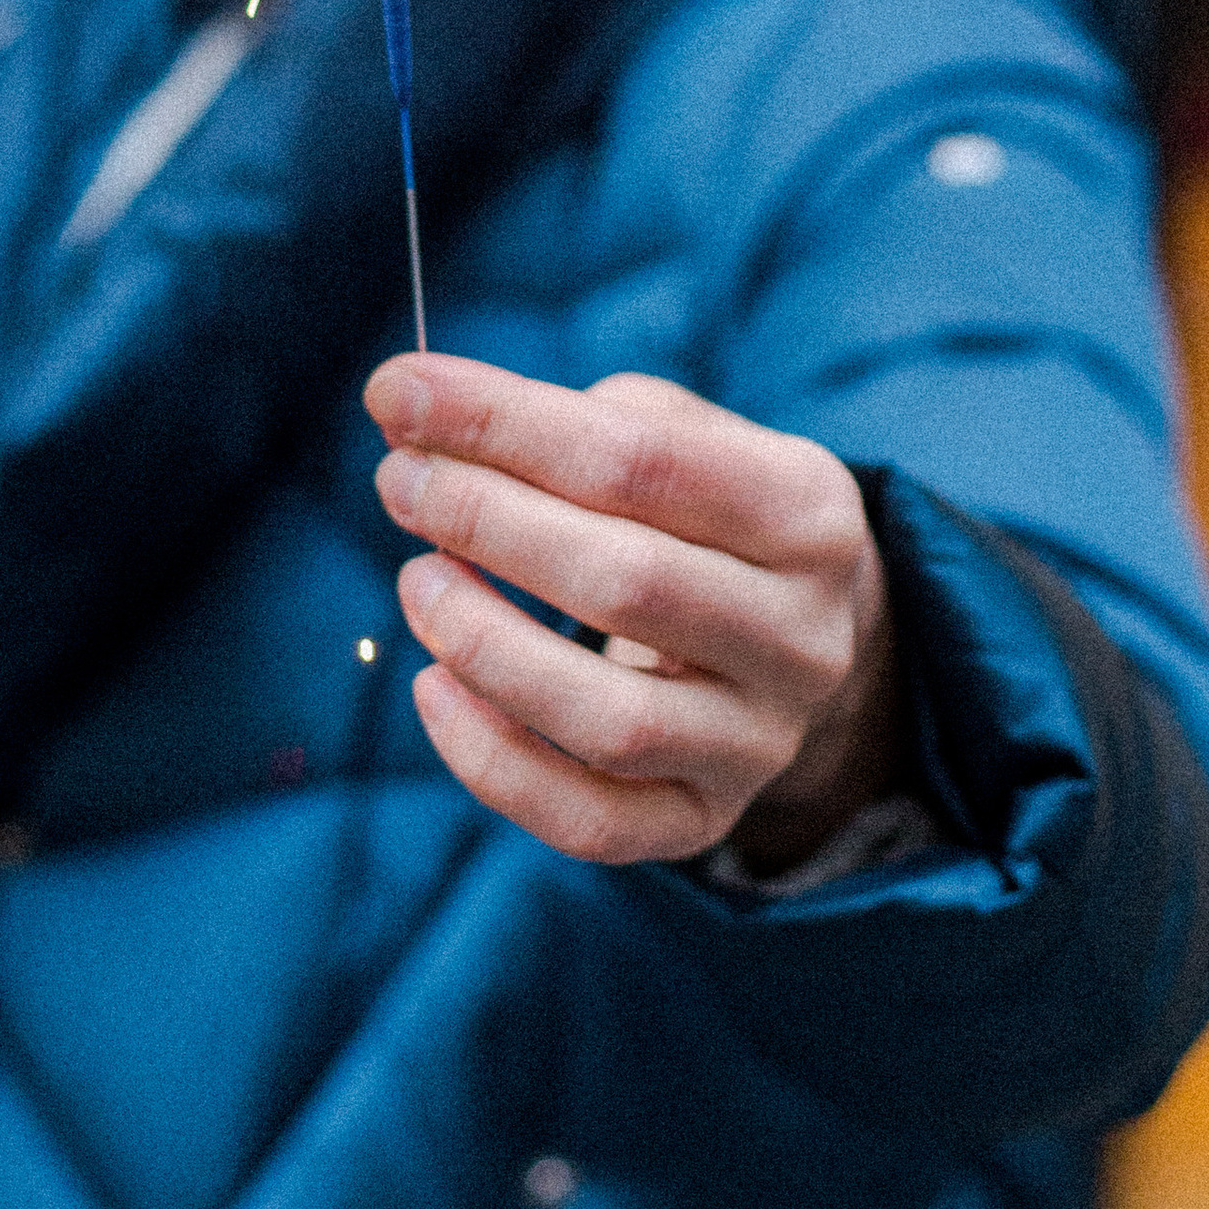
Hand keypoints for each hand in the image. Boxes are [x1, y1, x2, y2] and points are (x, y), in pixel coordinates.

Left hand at [366, 355, 899, 871]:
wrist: (794, 641)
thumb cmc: (701, 517)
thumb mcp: (675, 439)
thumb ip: (554, 419)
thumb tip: (409, 413)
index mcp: (810, 514)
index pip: (639, 460)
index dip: (504, 422)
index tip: (399, 388)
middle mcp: (803, 638)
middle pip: (627, 580)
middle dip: (487, 521)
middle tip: (400, 482)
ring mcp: (759, 743)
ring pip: (610, 719)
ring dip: (484, 644)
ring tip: (417, 581)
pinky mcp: (703, 820)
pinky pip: (586, 820)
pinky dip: (490, 761)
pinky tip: (432, 687)